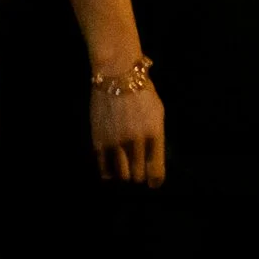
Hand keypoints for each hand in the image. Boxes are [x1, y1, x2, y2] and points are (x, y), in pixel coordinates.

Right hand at [91, 65, 165, 186]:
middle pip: (138, 176)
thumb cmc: (142, 92)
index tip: (154, 184)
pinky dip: (109, 171)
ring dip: (124, 174)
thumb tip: (152, 162)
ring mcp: (116, 143)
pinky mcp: (99, 142)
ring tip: (125, 166)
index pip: (156, 171)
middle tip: (138, 169)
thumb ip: (156, 138)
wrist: (117, 75)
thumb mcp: (158, 113)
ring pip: (121, 176)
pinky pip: (104, 169)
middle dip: (139, 175)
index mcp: (155, 134)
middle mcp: (136, 142)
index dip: (155, 181)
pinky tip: (112, 166)